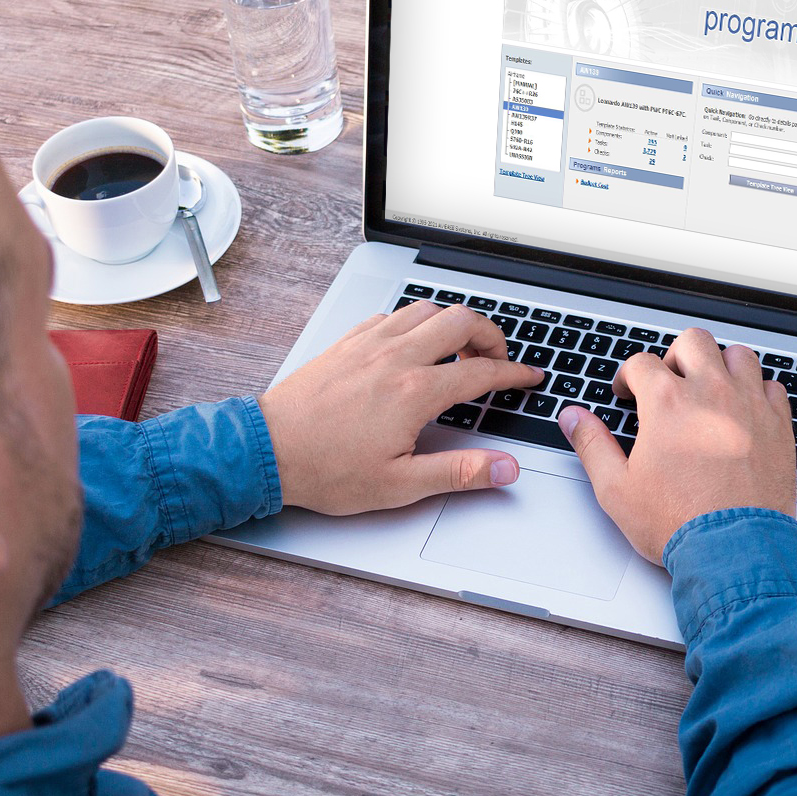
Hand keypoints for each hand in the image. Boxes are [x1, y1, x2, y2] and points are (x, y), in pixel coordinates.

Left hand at [259, 302, 541, 513]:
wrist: (268, 450)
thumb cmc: (326, 469)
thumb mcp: (401, 486)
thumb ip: (460, 473)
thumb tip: (504, 468)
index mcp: (415, 392)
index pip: (482, 372)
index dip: (514, 373)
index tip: (528, 377)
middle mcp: (395, 358)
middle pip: (461, 321)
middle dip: (491, 334)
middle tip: (498, 357)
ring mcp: (369, 344)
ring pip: (426, 309)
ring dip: (452, 323)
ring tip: (460, 348)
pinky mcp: (347, 342)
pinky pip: (392, 315)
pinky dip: (414, 322)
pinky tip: (412, 344)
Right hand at [558, 327, 795, 561]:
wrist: (735, 550)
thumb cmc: (679, 522)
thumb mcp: (616, 489)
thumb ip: (592, 445)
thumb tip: (573, 419)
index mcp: (667, 402)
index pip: (642, 363)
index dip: (629, 376)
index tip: (629, 392)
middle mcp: (711, 393)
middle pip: (693, 341)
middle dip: (675, 356)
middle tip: (669, 382)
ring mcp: (749, 405)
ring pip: (739, 355)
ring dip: (720, 365)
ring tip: (710, 389)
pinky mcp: (779, 425)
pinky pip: (773, 387)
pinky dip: (758, 391)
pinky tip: (746, 410)